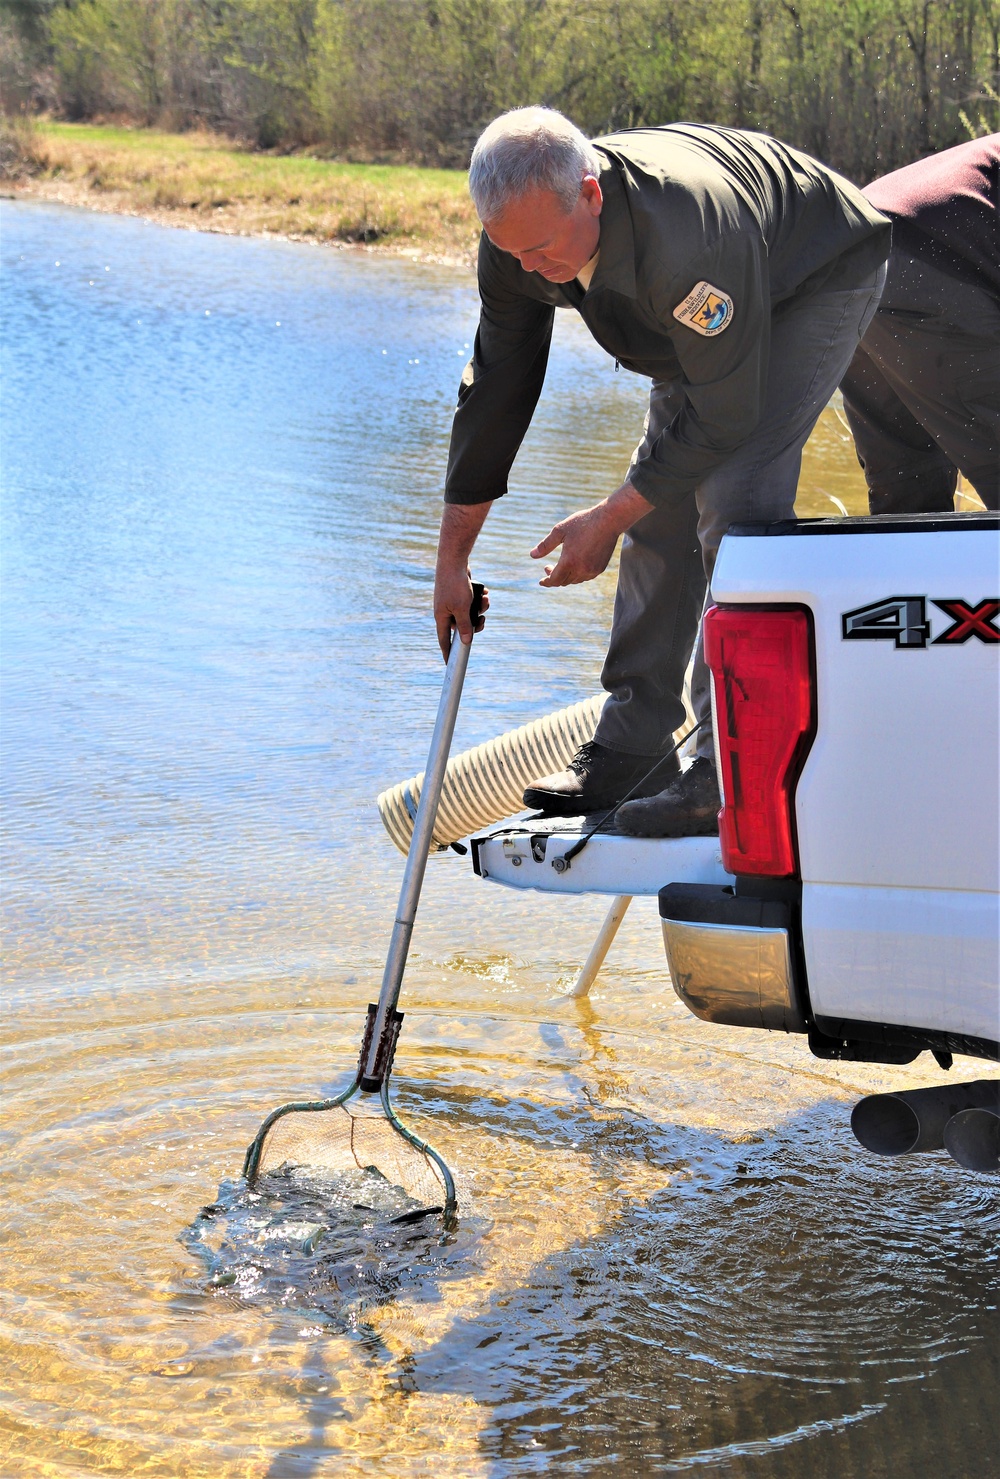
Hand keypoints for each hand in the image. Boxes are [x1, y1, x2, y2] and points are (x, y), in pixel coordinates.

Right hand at [433, 563, 488, 659]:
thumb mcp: (462, 608)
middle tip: (483, 619)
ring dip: (480, 608)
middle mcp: (445, 611)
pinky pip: (472, 602)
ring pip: (470, 613)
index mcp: (442, 617)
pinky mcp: (459, 593)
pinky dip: (479, 599)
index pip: (444, 640)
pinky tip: (484, 592)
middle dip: (475, 622)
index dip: (448, 652)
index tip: (449, 664)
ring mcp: (452, 602)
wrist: (454, 561)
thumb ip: (465, 626)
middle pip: (462, 626)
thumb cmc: (455, 585)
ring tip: (485, 600)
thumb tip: (466, 642)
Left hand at [531, 484, 653, 586]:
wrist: (609, 520)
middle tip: (548, 567)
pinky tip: (574, 566)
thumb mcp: (560, 531)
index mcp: (569, 561)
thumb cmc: (583, 523)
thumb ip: (545, 545)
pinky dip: (577, 575)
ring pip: (575, 580)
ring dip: (566, 577)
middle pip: (564, 582)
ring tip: (560, 566)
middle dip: (554, 577)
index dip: (546, 581)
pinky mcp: (600, 568)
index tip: (541, 581)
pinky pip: (585, 577)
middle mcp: (581, 569)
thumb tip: (532, 555)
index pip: (554, 580)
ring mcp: (592, 570)